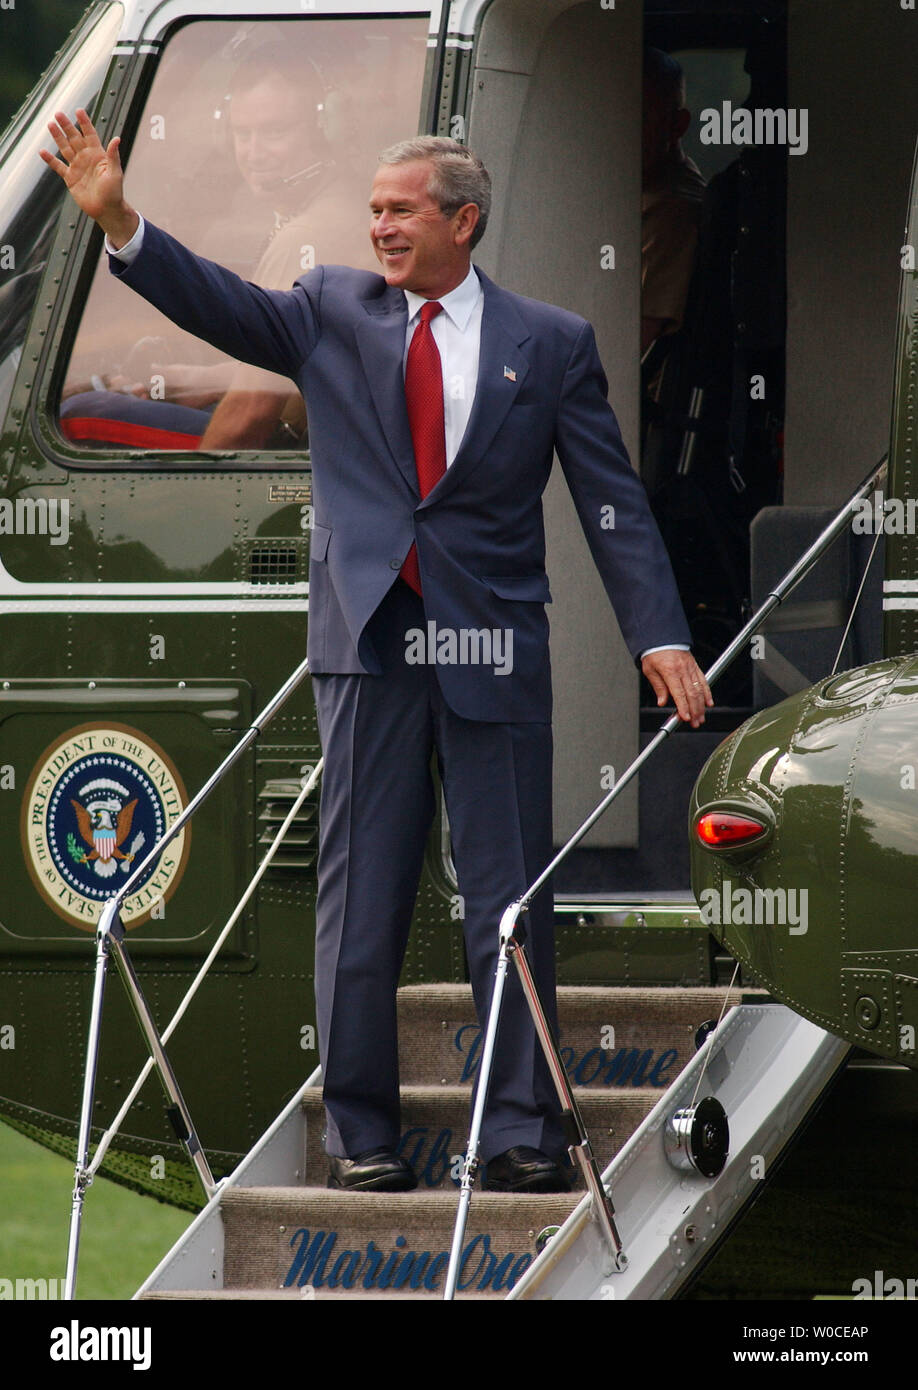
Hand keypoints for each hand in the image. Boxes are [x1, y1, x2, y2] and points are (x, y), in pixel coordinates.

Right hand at [39, 108, 137, 246]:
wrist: (107, 210)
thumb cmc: (114, 193)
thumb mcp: (115, 173)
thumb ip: (113, 155)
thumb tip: (116, 139)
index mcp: (98, 155)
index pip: (90, 134)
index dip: (85, 123)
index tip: (79, 111)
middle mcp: (86, 158)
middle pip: (74, 138)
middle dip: (67, 126)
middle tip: (58, 113)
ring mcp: (77, 167)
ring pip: (65, 148)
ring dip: (58, 137)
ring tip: (50, 125)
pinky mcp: (70, 178)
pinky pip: (58, 167)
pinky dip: (50, 160)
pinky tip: (42, 152)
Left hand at [641, 648, 712, 727]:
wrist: (662, 637)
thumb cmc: (654, 652)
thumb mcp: (650, 670)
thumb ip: (658, 687)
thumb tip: (662, 702)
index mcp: (670, 671)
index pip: (679, 693)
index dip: (683, 707)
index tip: (685, 717)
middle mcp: (682, 670)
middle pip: (692, 694)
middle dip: (694, 710)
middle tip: (695, 722)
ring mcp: (691, 668)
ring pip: (699, 689)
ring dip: (701, 705)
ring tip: (701, 717)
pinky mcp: (695, 666)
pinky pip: (703, 681)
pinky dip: (707, 693)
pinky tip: (708, 702)